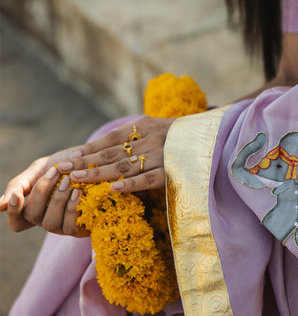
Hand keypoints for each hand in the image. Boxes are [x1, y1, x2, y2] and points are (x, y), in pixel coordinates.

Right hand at [0, 145, 84, 231]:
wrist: (95, 161)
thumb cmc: (65, 165)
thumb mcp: (40, 169)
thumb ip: (20, 184)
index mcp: (33, 209)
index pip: (16, 222)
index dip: (13, 212)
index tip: (18, 196)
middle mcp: (46, 221)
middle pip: (32, 217)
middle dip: (42, 193)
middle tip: (55, 172)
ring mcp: (63, 227)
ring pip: (51, 223)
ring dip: (58, 200)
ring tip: (68, 181)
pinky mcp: (81, 229)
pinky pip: (71, 226)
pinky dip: (73, 208)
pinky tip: (78, 192)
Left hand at [1, 116, 172, 234]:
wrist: (216, 136)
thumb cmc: (180, 138)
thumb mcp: (156, 130)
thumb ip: (133, 138)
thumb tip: (103, 153)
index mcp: (143, 125)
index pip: (109, 140)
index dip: (87, 149)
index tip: (66, 158)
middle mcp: (150, 138)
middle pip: (112, 152)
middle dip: (86, 161)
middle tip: (63, 169)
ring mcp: (162, 154)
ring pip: (126, 166)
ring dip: (100, 174)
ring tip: (78, 180)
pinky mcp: (174, 170)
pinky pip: (149, 179)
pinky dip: (132, 184)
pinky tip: (114, 189)